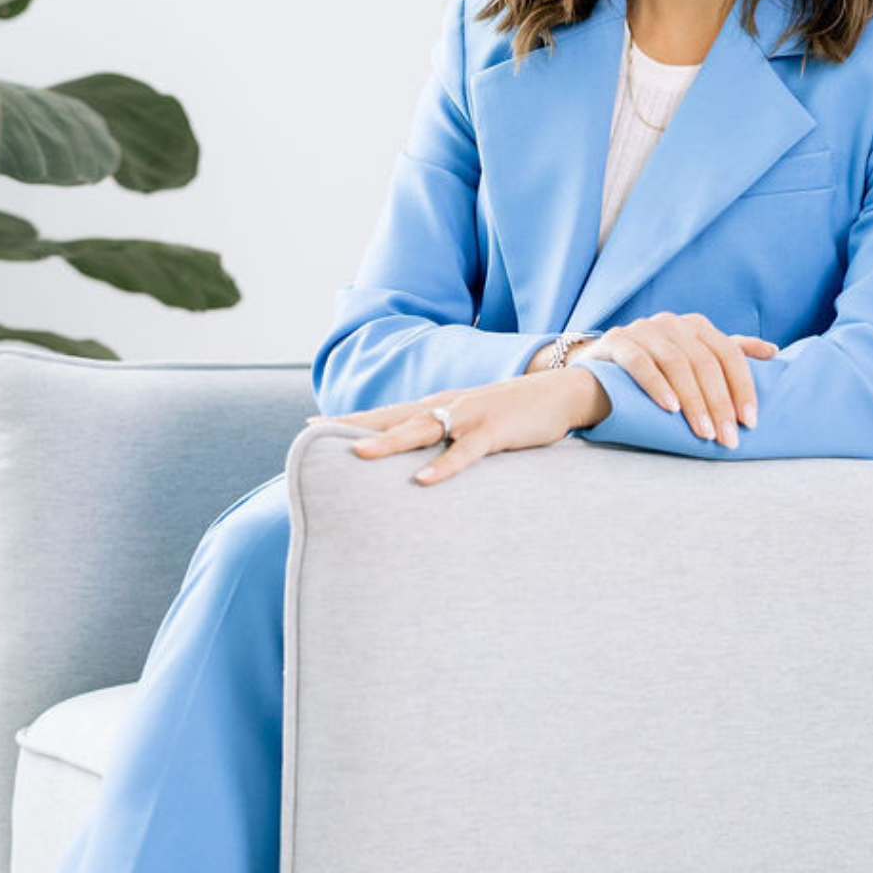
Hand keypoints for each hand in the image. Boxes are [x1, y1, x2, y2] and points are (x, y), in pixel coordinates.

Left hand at [310, 370, 594, 484]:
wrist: (560, 393)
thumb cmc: (513, 412)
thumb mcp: (472, 420)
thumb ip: (445, 432)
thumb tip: (416, 456)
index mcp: (439, 405)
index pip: (387, 411)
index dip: (351, 418)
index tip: (313, 425)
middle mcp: (447, 406)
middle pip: (392, 417)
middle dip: (354, 425)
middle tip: (315, 432)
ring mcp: (469, 417)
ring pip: (421, 430)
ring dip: (389, 442)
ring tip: (358, 453)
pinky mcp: (493, 433)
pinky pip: (464, 452)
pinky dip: (443, 466)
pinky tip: (422, 479)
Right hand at [578, 314, 778, 446]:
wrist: (596, 370)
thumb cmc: (653, 369)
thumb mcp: (693, 357)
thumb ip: (728, 353)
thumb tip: (772, 351)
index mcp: (696, 326)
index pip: (729, 354)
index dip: (742, 388)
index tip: (750, 422)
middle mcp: (671, 322)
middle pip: (705, 362)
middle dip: (720, 404)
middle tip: (728, 438)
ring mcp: (642, 329)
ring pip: (676, 364)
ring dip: (694, 401)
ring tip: (704, 432)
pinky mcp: (616, 341)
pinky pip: (640, 362)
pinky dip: (657, 385)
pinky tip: (670, 409)